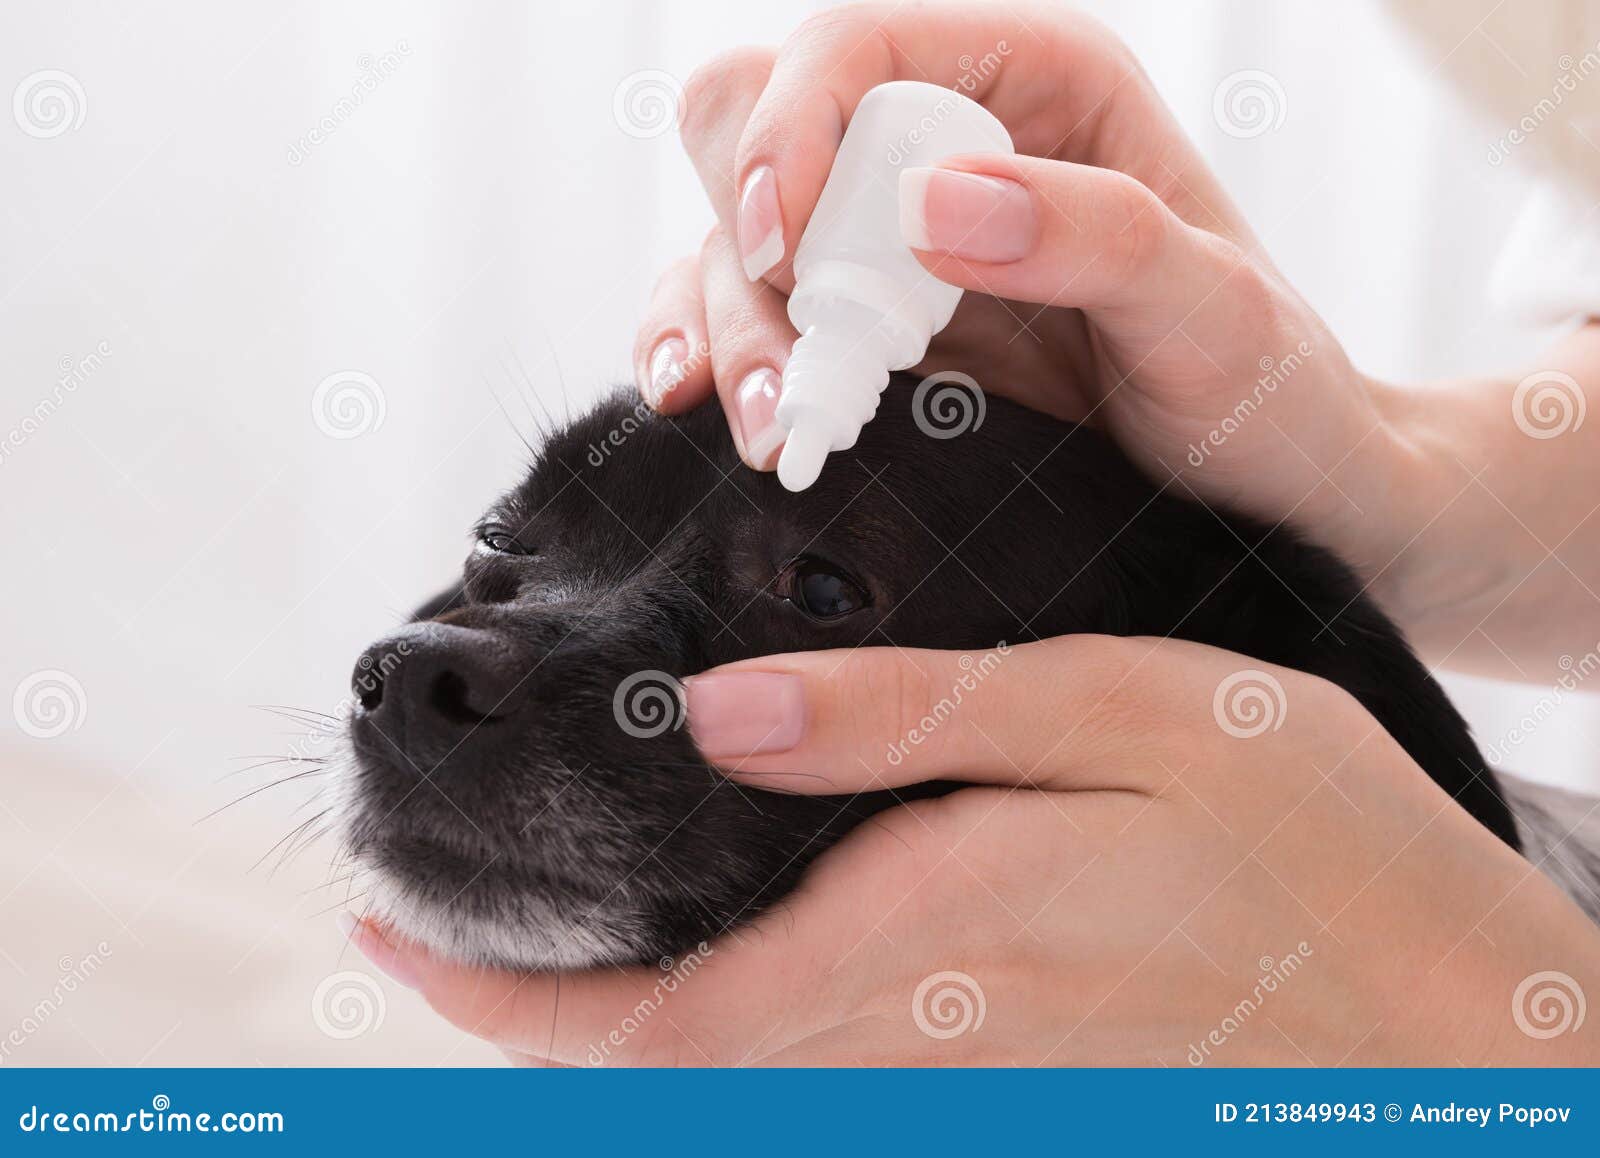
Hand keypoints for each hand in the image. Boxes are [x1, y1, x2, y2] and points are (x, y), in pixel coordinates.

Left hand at [345, 636, 1599, 1064]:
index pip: (652, 1021)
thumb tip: (713, 719)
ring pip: (737, 1074)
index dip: (498, 1003)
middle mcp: (917, 1034)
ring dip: (614, 1025)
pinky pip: (821, 1065)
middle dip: (526, 1021)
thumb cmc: (1299, 833)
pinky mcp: (1007, 1074)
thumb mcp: (1115, 715)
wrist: (1444, 1004)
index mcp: (917, 940)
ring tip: (537, 938)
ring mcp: (962, 1073)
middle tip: (428, 932)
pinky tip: (714, 947)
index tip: (379, 937)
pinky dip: (725, 1023)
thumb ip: (904, 721)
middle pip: (670, 1070)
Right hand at [635, 3, 1408, 584]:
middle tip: (792, 362)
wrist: (1262, 484)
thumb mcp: (1213, 309)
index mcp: (1032, 83)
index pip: (854, 46)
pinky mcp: (863, 326)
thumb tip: (933, 203)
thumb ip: (1096, 237)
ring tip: (776, 432)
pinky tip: (711, 411)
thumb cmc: (1263, 386)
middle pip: (754, 123)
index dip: (792, 126)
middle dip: (744, 236)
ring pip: (727, 232)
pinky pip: (738, 312)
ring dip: (726, 325)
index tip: (783, 246)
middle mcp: (941, 142)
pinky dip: (712, 353)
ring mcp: (888, 239)